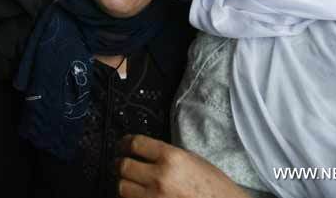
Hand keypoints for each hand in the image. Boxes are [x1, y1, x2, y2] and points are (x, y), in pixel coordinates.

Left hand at [116, 135, 250, 197]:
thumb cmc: (214, 187)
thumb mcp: (192, 160)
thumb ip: (167, 155)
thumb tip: (145, 152)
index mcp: (172, 158)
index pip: (136, 144)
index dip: (124, 143)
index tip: (122, 145)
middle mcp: (161, 177)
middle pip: (124, 166)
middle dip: (121, 164)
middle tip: (121, 163)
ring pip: (122, 188)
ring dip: (124, 183)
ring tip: (129, 182)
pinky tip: (138, 195)